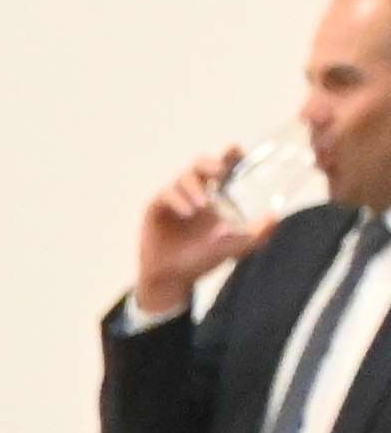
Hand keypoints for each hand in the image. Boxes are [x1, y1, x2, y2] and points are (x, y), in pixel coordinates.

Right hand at [139, 145, 259, 317]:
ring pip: (184, 178)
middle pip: (200, 164)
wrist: (173, 279)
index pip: (223, 167)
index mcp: (215, 195)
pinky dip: (178, 199)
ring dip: (194, 188)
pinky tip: (187, 212)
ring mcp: (174, 199)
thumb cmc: (202, 260)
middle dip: (210, 164)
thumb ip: (257, 233)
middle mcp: (194, 192)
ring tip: (202, 205)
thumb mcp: (236, 247)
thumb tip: (276, 217)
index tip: (237, 153)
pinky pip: (166, 194)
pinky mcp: (156, 208)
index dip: (230, 156)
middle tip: (220, 171)